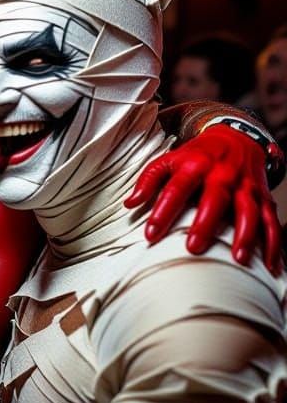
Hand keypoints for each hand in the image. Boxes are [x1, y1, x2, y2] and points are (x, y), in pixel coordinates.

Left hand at [125, 124, 280, 271]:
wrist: (235, 138)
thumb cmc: (197, 156)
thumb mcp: (168, 160)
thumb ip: (148, 181)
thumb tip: (128, 204)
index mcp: (194, 166)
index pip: (175, 189)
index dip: (162, 211)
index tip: (150, 235)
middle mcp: (222, 175)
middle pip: (214, 200)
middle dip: (205, 224)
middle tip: (193, 248)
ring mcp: (245, 187)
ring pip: (249, 211)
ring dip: (245, 235)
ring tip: (238, 259)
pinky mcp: (263, 197)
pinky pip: (271, 221)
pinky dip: (273, 243)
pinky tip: (270, 264)